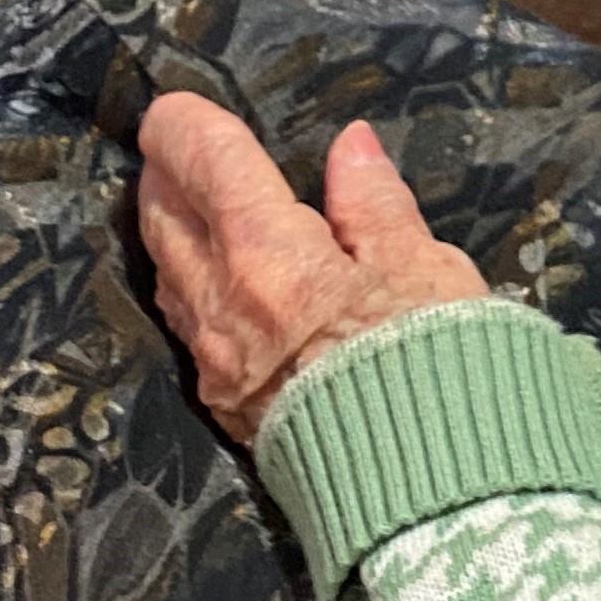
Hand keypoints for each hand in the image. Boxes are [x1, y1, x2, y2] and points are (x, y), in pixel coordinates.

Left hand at [138, 90, 483, 446]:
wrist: (426, 496)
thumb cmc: (436, 366)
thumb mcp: (423, 267)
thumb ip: (376, 203)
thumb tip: (349, 146)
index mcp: (270, 256)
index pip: (207, 164)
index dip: (185, 124)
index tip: (175, 103)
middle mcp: (223, 305)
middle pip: (165, 217)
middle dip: (163, 172)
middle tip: (174, 145)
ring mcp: (215, 362)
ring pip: (166, 273)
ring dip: (168, 227)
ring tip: (184, 201)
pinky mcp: (224, 407)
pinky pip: (185, 322)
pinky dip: (185, 280)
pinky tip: (207, 276)